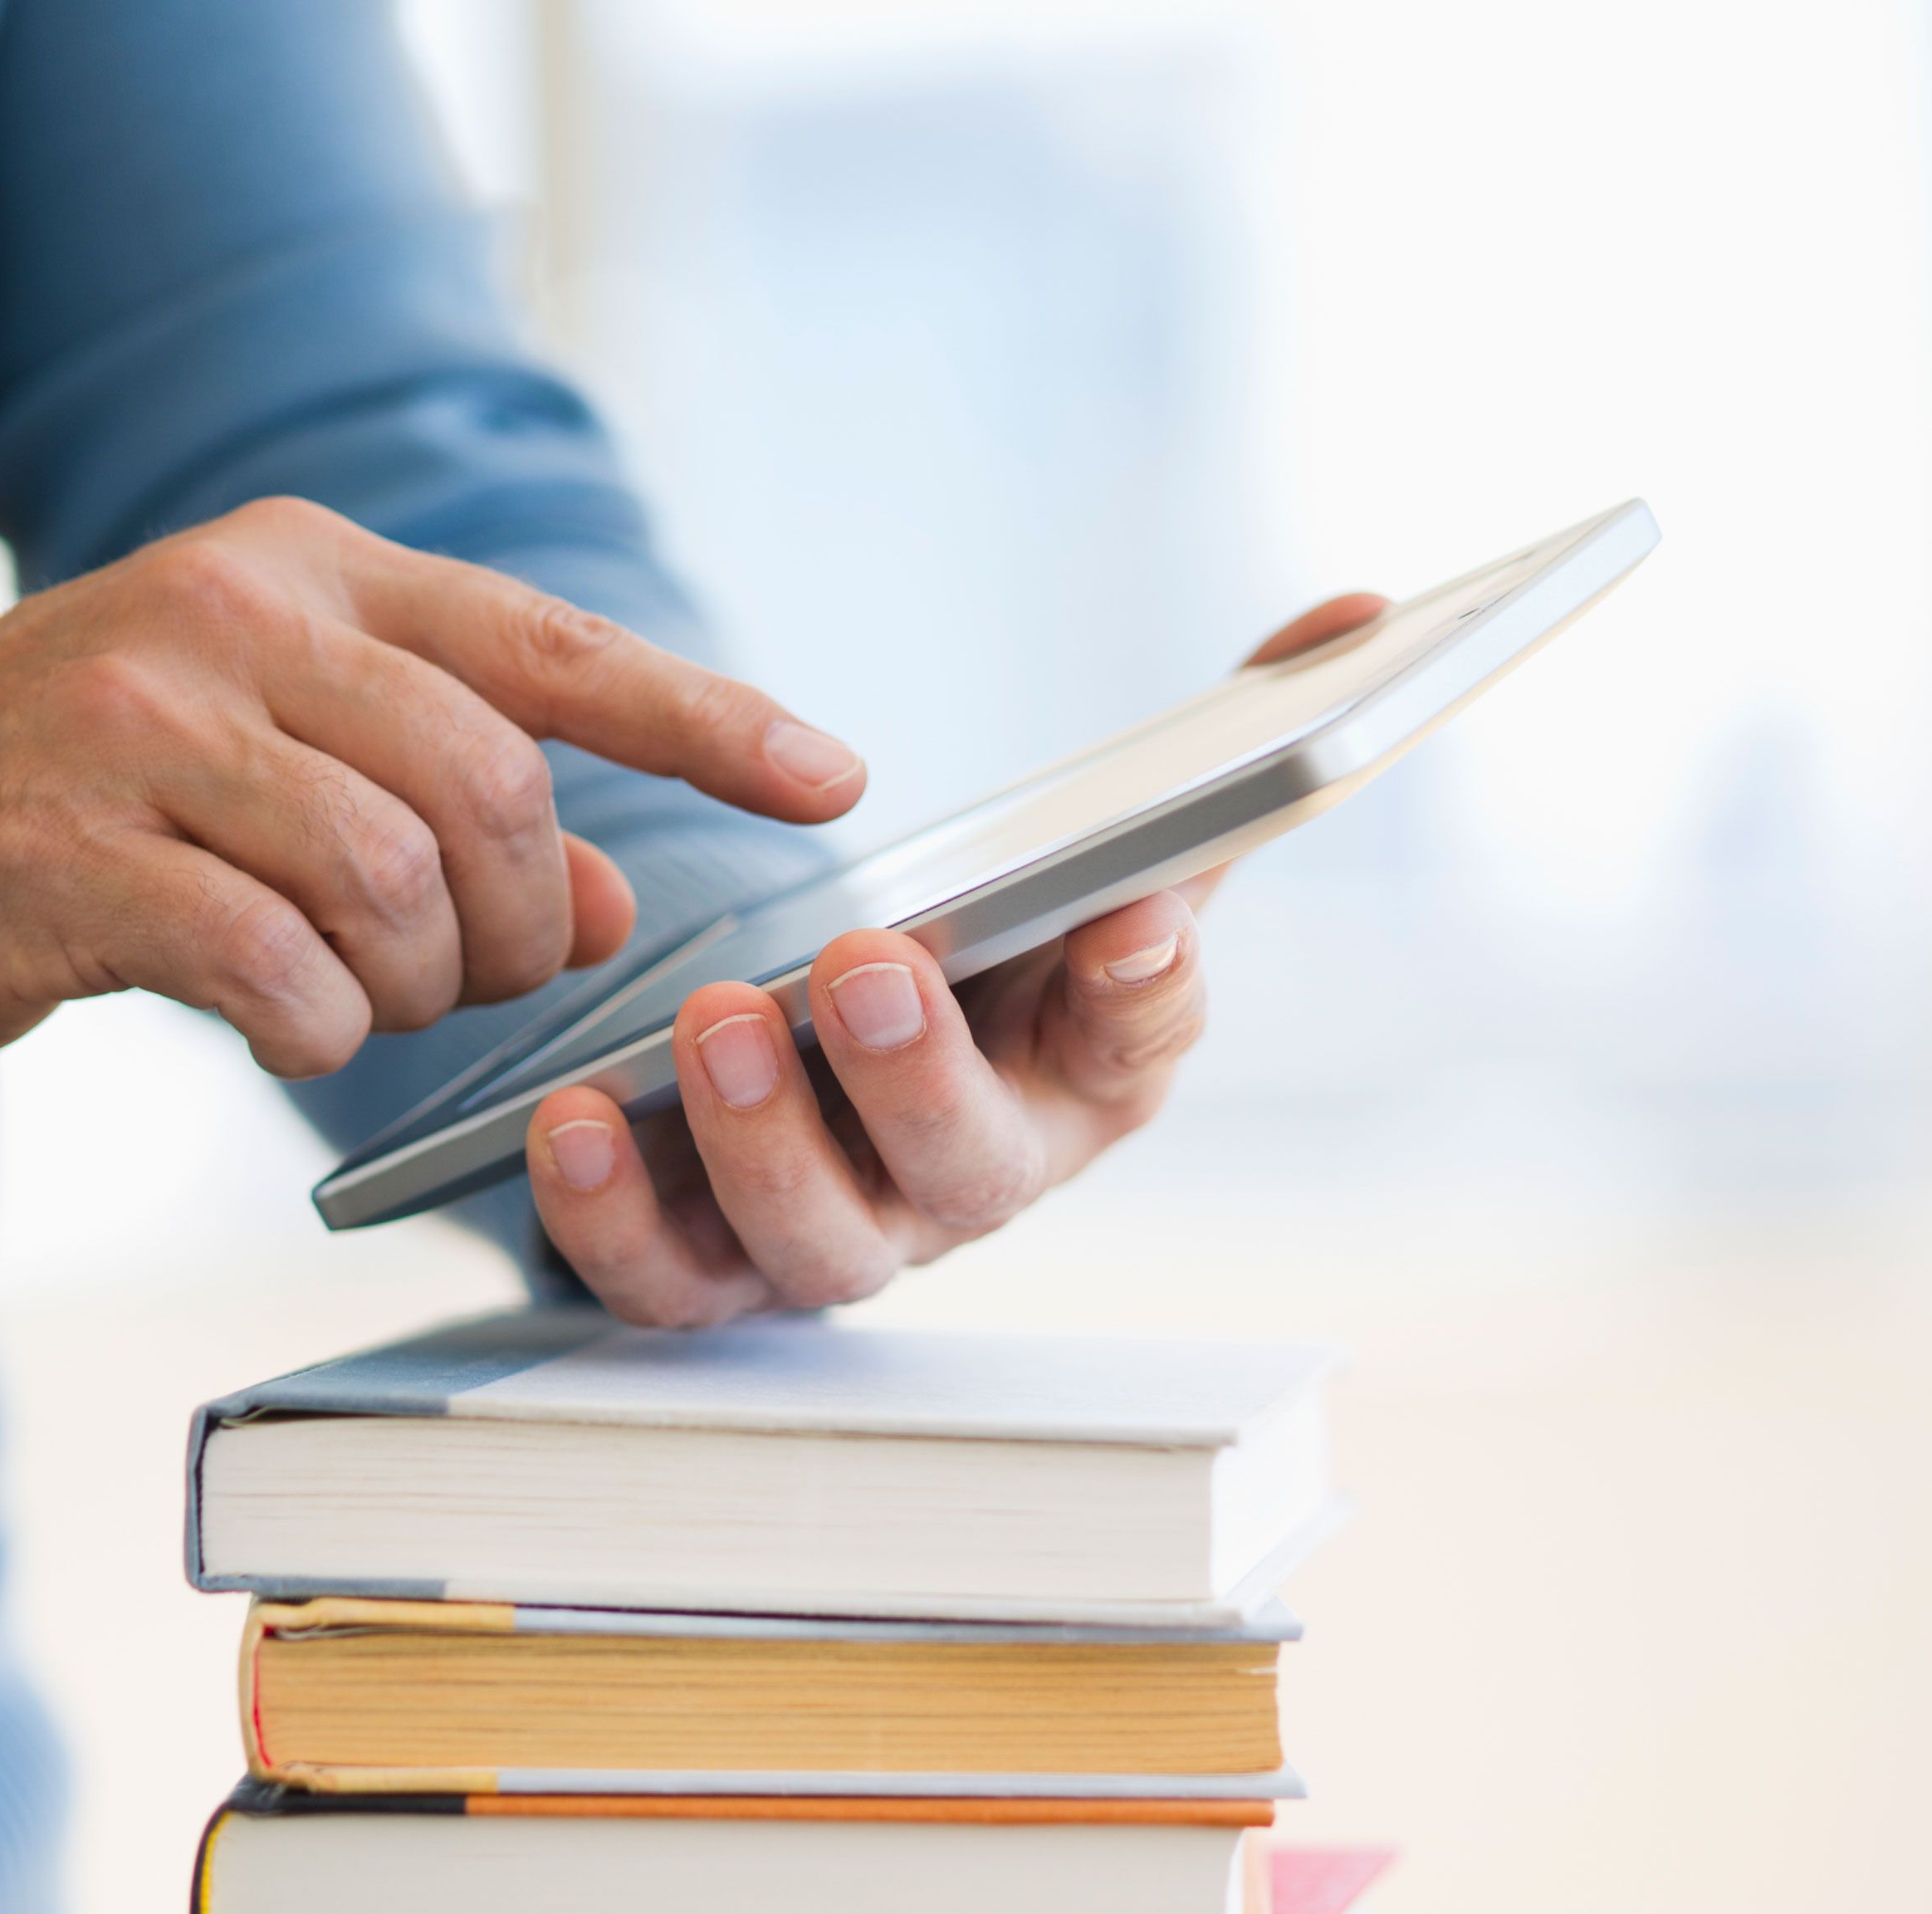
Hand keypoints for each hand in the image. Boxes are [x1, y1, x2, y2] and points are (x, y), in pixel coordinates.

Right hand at [0, 497, 863, 1077]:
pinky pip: (271, 966)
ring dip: (416, 985)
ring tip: (362, 997)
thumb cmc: (88, 795)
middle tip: (473, 974)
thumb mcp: (279, 763)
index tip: (831, 780)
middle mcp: (232, 615)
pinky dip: (316, 1029)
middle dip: (519, 919)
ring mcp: (137, 723)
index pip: (548, 643)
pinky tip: (285, 1023)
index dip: (704, 718)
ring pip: (389, 878)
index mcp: (307, 573)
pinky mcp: (65, 852)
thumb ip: (452, 816)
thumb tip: (614, 894)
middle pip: (487, 782)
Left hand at [526, 594, 1388, 1322]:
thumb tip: (1360, 611)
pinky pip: (661, 1283)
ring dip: (766, 1143)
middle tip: (863, 963)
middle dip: (918, 1074)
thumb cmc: (971, 964)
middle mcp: (967, 1182)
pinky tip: (571, 1117)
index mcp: (1079, 1081)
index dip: (1145, 1001)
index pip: (1140, 1053)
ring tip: (714, 1021)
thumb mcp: (1080, 857)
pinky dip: (609, 1216)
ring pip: (818, 1247)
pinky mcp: (706, 1273)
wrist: (808, 1065)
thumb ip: (1207, 752)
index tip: (1135, 924)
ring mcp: (839, 1241)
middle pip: (968, 1170)